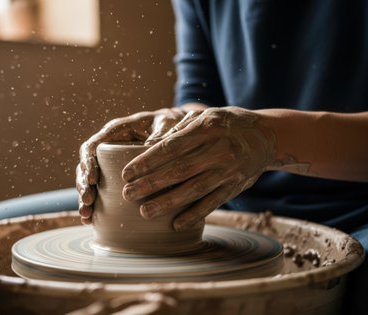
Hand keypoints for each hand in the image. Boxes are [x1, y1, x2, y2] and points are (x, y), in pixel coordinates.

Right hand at [76, 108, 186, 223]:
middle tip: (88, 202)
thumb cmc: (170, 122)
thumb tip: (151, 149)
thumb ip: (161, 135)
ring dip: (85, 198)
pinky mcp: (115, 176)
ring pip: (89, 180)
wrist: (177, 127)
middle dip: (84, 185)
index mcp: (116, 131)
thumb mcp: (167, 124)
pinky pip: (101, 190)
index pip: (93, 146)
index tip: (92, 179)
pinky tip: (91, 220)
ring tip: (87, 216)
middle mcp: (108, 146)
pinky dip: (94, 206)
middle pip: (86, 165)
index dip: (88, 162)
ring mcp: (110, 162)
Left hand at [121, 106, 276, 230]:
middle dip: (150, 184)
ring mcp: (228, 170)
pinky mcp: (236, 186)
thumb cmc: (228, 124)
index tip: (126, 172)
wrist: (267, 136)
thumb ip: (181, 129)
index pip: (170, 147)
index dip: (147, 161)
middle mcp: (218, 150)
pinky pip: (213, 203)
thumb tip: (152, 145)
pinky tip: (176, 224)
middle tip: (127, 194)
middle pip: (179, 170)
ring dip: (167, 203)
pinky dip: (195, 214)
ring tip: (145, 212)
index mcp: (206, 129)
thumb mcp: (206, 116)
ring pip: (193, 190)